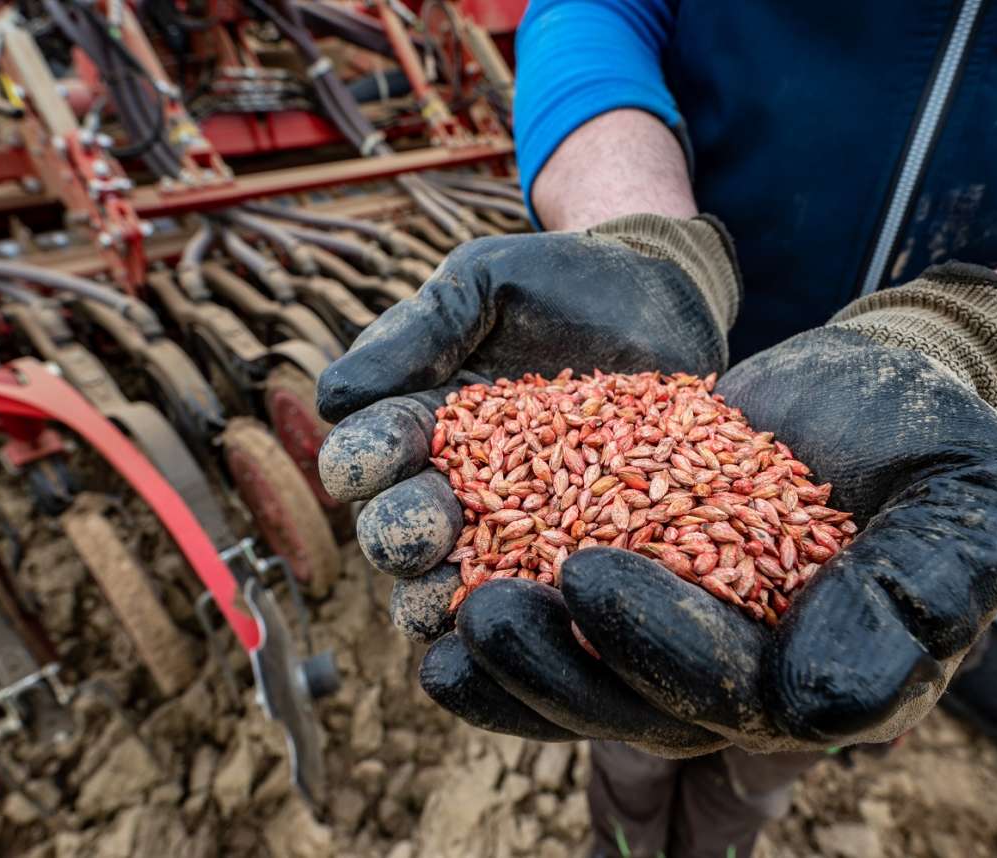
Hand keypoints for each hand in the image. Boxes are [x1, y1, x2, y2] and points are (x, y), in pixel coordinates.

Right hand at [314, 215, 740, 740]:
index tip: (370, 458)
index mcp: (416, 426)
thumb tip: (330, 396)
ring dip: (444, 595)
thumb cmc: (561, 283)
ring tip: (452, 599)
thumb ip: (417, 333)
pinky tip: (536, 620)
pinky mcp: (581, 550)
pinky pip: (544, 594)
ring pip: (456, 580)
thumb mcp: (483, 286)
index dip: (363, 460)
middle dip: (400, 533)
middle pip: (401, 529)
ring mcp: (517, 527)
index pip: (368, 454)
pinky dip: (531, 610)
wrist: (665, 297)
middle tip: (422, 530)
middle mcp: (453, 487)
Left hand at [424, 263, 996, 753]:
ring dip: (514, 664)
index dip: (658, 648)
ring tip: (442, 620)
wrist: (886, 389)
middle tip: (478, 612)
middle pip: (642, 705)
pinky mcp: (643, 584)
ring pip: (592, 681)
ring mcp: (690, 636)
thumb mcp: (971, 503)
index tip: (585, 576)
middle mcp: (753, 676)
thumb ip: (922, 598)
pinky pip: (569, 625)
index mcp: (830, 675)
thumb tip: (814, 700)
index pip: (735, 692)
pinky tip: (441, 613)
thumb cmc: (940, 440)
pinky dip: (508, 621)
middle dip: (557, 669)